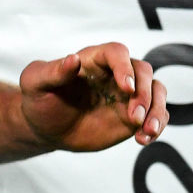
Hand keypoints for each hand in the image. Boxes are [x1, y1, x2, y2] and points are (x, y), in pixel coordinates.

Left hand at [19, 42, 167, 151]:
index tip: (125, 88)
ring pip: (157, 92)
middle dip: (143, 93)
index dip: (124, 67)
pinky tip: (143, 140)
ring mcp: (127, 95)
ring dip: (157, 110)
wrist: (45, 128)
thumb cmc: (39, 100)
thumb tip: (73, 59)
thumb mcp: (35, 83)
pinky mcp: (133, 115)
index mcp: (93, 60)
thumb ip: (52, 72)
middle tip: (133, 117)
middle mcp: (115, 74)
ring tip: (146, 130)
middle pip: (143, 71)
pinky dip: (156, 126)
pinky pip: (156, 115)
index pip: (117, 53)